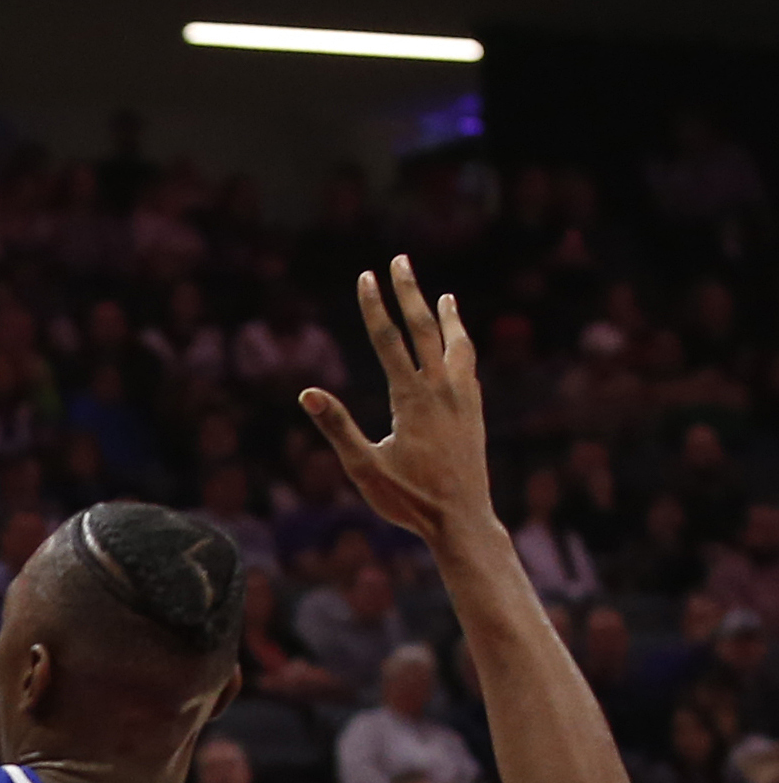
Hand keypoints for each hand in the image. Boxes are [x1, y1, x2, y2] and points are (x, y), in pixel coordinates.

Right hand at [300, 257, 493, 544]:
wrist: (463, 521)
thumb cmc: (409, 499)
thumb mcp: (363, 468)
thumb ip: (338, 428)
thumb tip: (307, 394)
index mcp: (412, 400)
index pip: (389, 340)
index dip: (375, 306)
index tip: (366, 276)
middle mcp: (442, 391)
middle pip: (425, 329)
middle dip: (410, 292)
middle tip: (401, 261)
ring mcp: (463, 400)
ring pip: (456, 345)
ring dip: (447, 316)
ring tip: (443, 295)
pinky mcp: (474, 413)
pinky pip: (469, 367)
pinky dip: (462, 345)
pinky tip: (459, 346)